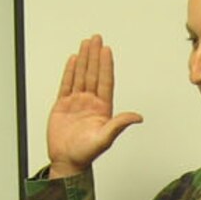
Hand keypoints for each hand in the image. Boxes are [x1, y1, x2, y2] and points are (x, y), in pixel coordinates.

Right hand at [46, 35, 142, 176]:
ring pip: (80, 75)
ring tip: (85, 44)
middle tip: (96, 38)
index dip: (106, 65)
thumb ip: (119, 125)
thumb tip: (137, 117)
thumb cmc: (86, 153)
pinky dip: (69, 71)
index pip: (105, 81)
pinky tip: (73, 60)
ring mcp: (77, 102)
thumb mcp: (105, 139)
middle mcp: (91, 102)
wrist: (67, 161)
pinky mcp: (63, 105)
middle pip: (93, 73)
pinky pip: (66, 84)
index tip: (106, 50)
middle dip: (94, 55)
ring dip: (83, 59)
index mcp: (103, 108)